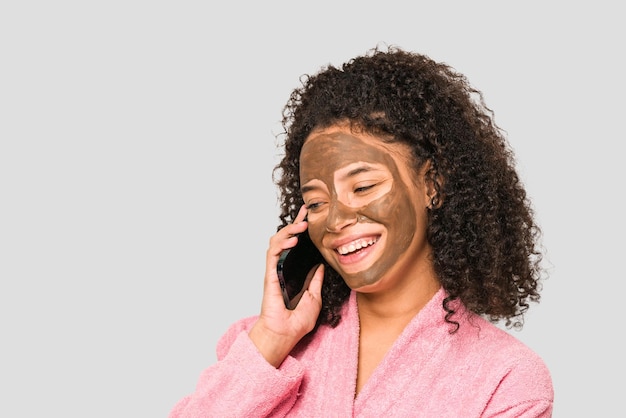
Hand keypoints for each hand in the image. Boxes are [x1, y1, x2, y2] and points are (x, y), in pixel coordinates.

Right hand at [248, 205, 324, 366]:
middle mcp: (282, 269)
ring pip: (276, 242)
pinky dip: (281, 244)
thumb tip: (321, 267)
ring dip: (288, 231)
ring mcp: (275, 270)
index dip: (301, 231)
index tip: (309, 217)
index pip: (296, 246)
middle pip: (285, 239)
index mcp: (293, 273)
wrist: (285, 334)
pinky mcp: (270, 274)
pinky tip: (292, 240)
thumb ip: (316, 282)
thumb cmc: (296, 322)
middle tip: (305, 213)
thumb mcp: (314, 299)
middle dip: (294, 224)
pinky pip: (273, 254)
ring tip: (301, 225)